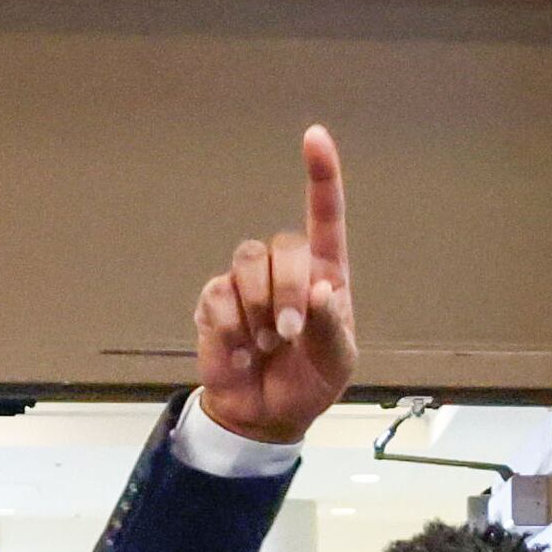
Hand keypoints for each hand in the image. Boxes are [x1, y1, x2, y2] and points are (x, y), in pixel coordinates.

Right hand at [194, 127, 356, 446]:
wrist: (266, 415)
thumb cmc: (309, 381)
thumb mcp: (336, 363)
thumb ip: (333, 327)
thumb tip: (323, 290)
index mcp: (325, 274)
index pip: (325, 217)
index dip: (321, 176)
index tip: (315, 136)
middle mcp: (286, 269)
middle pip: (282, 245)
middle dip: (287, 291)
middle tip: (287, 334)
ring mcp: (247, 283)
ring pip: (247, 262)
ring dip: (258, 308)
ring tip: (265, 343)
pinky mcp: (215, 301)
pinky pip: (219, 297)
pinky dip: (231, 331)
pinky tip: (242, 353)